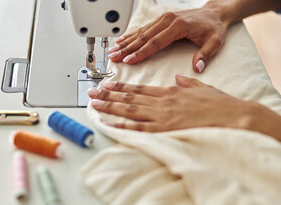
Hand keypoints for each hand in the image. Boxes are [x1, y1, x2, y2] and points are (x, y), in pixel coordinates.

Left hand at [87, 75, 280, 141]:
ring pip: (130, 111)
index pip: (139, 89)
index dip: (121, 87)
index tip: (107, 84)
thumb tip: (178, 78)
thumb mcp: (202, 88)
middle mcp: (162, 102)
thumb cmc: (220, 105)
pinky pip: (139, 129)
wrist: (234, 117)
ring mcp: (162, 117)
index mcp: (170, 92)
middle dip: (108, 95)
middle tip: (91, 93)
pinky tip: (109, 125)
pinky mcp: (165, 131)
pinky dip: (122, 127)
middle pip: (129, 98)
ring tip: (94, 105)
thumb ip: (187, 83)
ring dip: (110, 108)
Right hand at [108, 4, 228, 72]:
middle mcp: (168, 20)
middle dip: (126, 48)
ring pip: (140, 32)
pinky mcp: (161, 20)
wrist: (214, 13)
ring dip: (125, 42)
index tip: (129, 60)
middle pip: (143, 37)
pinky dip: (130, 35)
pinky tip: (121, 40)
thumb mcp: (215, 42)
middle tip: (114, 57)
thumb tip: (198, 68)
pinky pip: (143, 28)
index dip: (140, 53)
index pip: (155, 42)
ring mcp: (163, 19)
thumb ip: (205, 54)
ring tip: (113, 50)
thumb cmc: (213, 28)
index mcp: (178, 26)